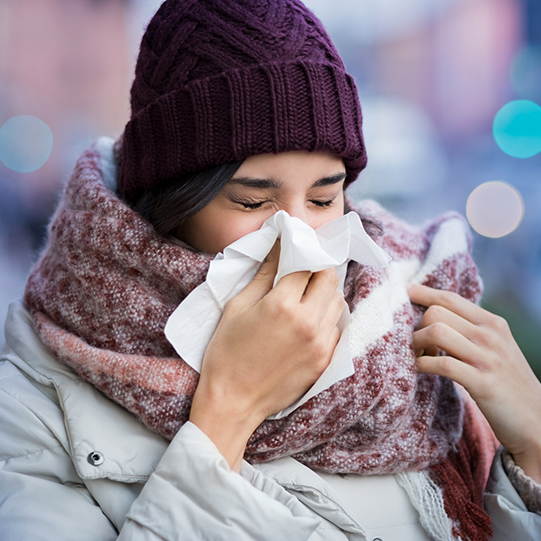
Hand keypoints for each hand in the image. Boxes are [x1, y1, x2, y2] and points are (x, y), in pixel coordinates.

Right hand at [189, 242, 343, 470]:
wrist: (232, 402)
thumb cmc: (226, 353)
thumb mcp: (237, 307)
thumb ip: (262, 275)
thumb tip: (278, 248)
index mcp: (282, 305)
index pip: (306, 265)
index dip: (301, 255)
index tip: (295, 252)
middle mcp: (307, 321)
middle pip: (329, 279)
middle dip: (317, 271)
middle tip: (301, 275)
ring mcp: (320, 343)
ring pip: (338, 303)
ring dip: (324, 295)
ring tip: (305, 300)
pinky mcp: (324, 361)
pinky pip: (336, 329)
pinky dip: (326, 320)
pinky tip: (307, 324)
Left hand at [408, 283, 540, 481]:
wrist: (537, 421)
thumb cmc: (505, 382)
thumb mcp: (494, 347)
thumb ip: (469, 329)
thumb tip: (433, 315)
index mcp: (492, 323)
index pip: (449, 298)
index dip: (422, 294)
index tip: (404, 293)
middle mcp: (490, 335)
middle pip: (435, 313)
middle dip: (415, 327)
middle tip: (415, 346)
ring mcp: (487, 358)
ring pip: (436, 332)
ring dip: (416, 345)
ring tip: (417, 357)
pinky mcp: (483, 383)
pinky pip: (442, 364)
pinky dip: (422, 365)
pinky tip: (420, 370)